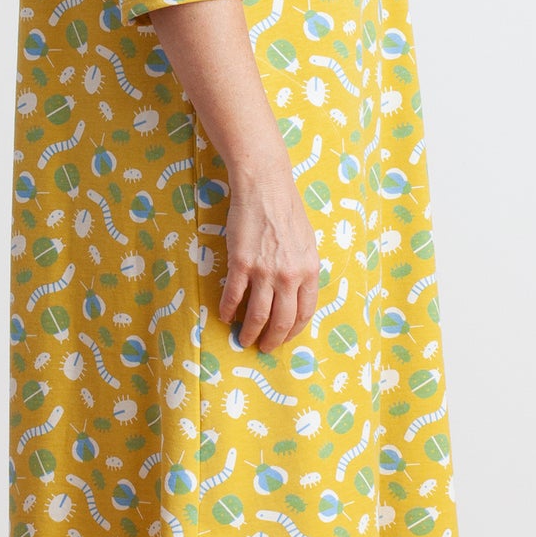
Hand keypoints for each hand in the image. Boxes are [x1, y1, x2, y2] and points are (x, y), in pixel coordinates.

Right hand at [219, 165, 321, 352]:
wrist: (265, 188)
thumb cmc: (287, 211)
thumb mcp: (307, 243)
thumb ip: (303, 270)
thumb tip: (296, 293)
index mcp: (309, 271)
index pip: (304, 313)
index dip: (292, 331)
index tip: (284, 338)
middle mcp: (289, 276)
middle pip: (281, 320)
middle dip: (272, 340)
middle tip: (264, 348)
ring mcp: (264, 271)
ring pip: (257, 315)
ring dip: (249, 332)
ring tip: (243, 339)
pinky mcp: (241, 264)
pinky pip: (233, 297)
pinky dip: (228, 311)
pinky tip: (225, 316)